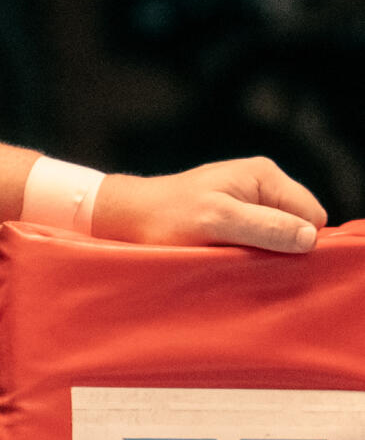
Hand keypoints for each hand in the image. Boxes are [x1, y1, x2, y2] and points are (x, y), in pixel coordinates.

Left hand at [96, 157, 326, 254]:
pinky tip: (225, 261)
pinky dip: (246, 257)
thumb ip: (265, 228)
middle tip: (246, 263)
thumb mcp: (218, 222)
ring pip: (277, 239)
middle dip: (281, 249)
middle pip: (297, 227)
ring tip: (231, 261)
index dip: (299, 242)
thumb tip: (309, 239)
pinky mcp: (232, 222)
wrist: (127, 218)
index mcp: (266, 176)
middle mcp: (261, 187)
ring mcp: (248, 204)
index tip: (271, 261)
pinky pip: (256, 244)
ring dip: (261, 256)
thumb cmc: (166, 217)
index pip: (312, 216)